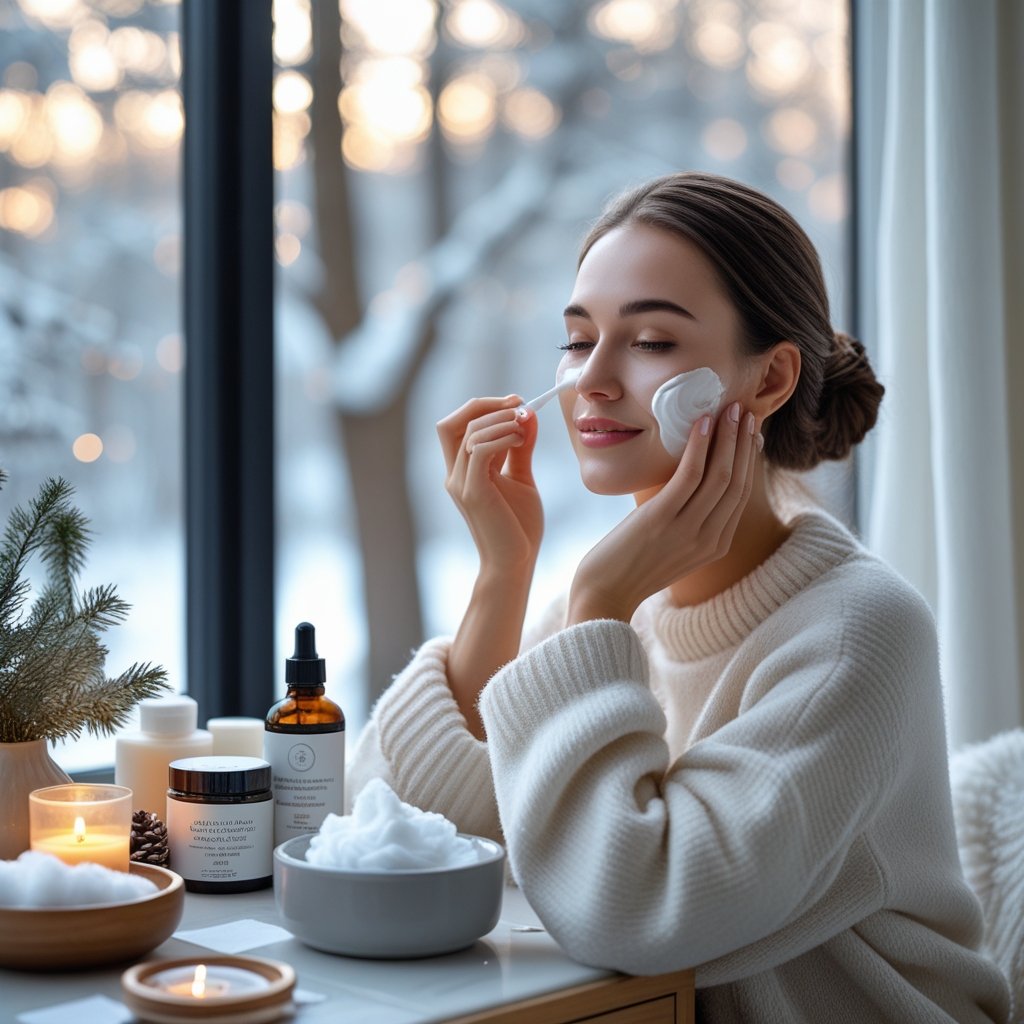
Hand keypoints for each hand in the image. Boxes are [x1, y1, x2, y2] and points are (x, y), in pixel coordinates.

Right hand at [437, 395, 543, 576]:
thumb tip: (527, 414)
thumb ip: (521, 447)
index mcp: (462, 470)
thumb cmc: (519, 527)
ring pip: (468, 433)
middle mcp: (455, 474)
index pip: (457, 425)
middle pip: (449, 423)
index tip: (517, 402)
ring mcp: (460, 484)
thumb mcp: (521, 478)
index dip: (483, 406)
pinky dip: (501, 437)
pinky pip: (479, 451)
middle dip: (484, 405)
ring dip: (500, 420)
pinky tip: (521, 439)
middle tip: (518, 403)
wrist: (516, 564)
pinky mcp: (473, 493)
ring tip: (525, 426)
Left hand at [567, 402, 759, 623]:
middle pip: (737, 481)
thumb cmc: (630, 565)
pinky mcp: (661, 519)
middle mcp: (709, 538)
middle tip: (746, 411)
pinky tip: (703, 423)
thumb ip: (689, 521)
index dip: (748, 459)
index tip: (750, 432)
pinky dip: (699, 446)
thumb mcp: (671, 545)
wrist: (604, 594)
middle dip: (744, 442)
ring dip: (728, 436)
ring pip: (720, 474)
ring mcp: (687, 530)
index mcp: (715, 544)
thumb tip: (692, 483)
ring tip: (730, 409)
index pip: (741, 494)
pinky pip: (690, 475)